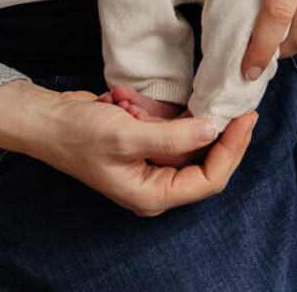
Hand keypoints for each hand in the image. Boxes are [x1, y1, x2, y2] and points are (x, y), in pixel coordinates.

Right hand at [0, 80, 255, 216]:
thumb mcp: (127, 135)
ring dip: (212, 127)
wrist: (50, 120)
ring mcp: (154, 165)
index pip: (208, 180)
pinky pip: (182, 136)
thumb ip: (173, 136)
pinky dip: (192, 120)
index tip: (246, 118)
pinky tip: (202, 103)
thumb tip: (214, 129)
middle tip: (245, 108)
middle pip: (209, 167)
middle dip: (229, 139)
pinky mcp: (150, 145)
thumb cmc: (81, 133)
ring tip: (228, 101)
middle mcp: (157, 184)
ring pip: (198, 150)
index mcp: (153, 194)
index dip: (232, 151)